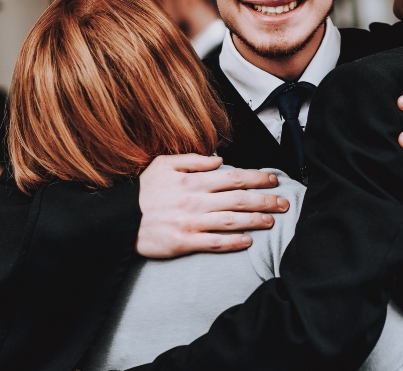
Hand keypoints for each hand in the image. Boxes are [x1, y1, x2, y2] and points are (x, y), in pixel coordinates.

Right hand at [136, 154, 289, 258]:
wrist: (119, 219)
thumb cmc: (142, 191)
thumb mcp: (163, 164)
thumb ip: (192, 159)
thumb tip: (218, 159)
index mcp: (193, 180)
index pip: (235, 177)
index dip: (258, 177)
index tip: (274, 179)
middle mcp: (196, 201)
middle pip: (240, 199)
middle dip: (266, 200)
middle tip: (284, 203)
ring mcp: (191, 222)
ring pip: (232, 221)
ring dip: (255, 220)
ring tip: (271, 221)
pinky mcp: (184, 242)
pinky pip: (214, 243)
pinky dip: (233, 243)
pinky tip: (248, 242)